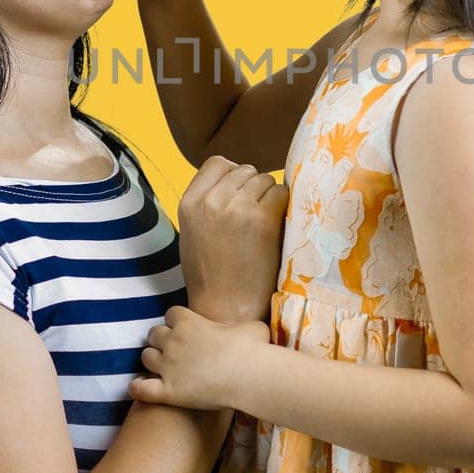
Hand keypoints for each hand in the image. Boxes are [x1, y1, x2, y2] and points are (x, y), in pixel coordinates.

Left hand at [128, 307, 270, 409]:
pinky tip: (139, 388)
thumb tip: (245, 330)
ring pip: (146, 357)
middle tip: (172, 350)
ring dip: (152, 360)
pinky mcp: (168, 391)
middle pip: (153, 334)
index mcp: (190, 322)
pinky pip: (141, 389)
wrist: (249, 376)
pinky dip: (137, 388)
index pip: (171, 314)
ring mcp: (168, 366)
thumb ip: (239, 326)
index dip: (176, 322)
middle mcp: (174, 341)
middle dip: (160, 340)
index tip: (184, 329)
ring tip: (161, 368)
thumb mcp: (251, 327)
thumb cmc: (253, 350)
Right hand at [177, 156, 288, 323]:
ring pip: (265, 180)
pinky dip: (283, 206)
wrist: (226, 309)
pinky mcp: (262, 219)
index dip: (233, 175)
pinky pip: (281, 193)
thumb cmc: (211, 277)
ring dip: (270, 197)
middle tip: (257, 214)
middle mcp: (211, 201)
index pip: (217, 163)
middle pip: (245, 170)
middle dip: (254, 187)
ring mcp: (237, 208)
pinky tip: (277, 227)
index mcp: (190, 203)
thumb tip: (235, 180)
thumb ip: (207, 203)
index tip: (241, 193)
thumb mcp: (193, 233)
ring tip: (265, 224)